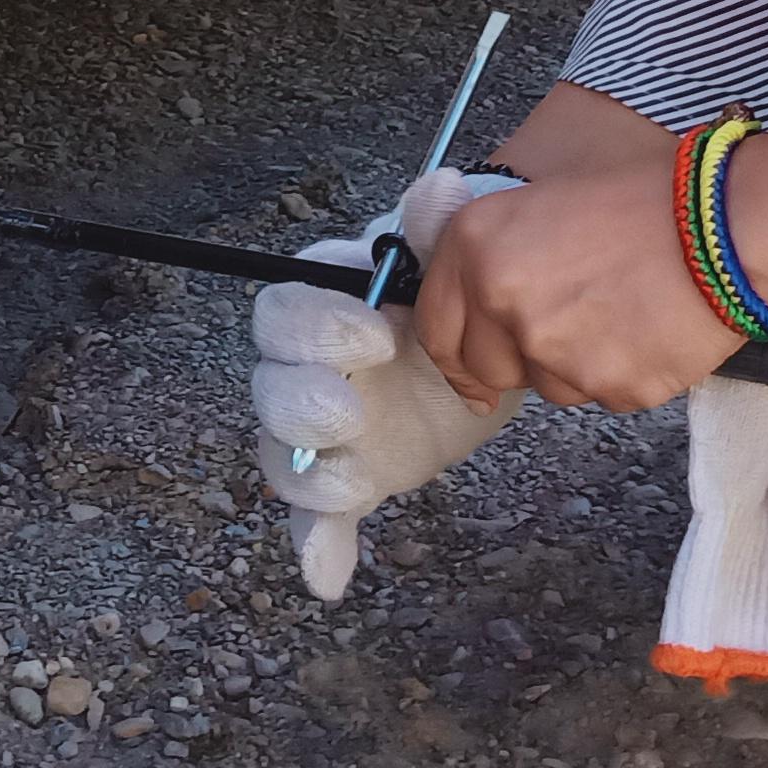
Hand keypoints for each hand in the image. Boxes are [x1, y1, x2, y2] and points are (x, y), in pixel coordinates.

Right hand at [252, 169, 523, 599]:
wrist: (499, 336)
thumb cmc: (464, 283)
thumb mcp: (463, 246)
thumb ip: (444, 223)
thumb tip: (441, 189)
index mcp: (324, 301)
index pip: (281, 311)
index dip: (314, 326)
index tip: (376, 334)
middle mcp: (309, 365)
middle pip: (268, 389)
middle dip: (300, 405)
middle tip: (351, 410)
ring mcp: (328, 428)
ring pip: (282, 458)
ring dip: (310, 476)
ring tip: (357, 478)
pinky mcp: (353, 473)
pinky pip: (317, 518)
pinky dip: (317, 548)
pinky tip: (330, 577)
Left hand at [413, 161, 751, 411]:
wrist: (728, 225)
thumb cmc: (650, 196)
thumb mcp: (546, 199)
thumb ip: (499, 252)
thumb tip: (479, 300)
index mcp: (478, 245)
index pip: (436, 327)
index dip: (453, 352)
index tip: (468, 370)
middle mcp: (504, 302)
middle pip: (487, 368)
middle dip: (517, 358)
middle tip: (566, 328)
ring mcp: (556, 353)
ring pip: (549, 385)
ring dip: (573, 364)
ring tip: (621, 312)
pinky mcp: (610, 387)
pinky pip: (603, 395)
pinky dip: (623, 373)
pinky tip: (650, 329)